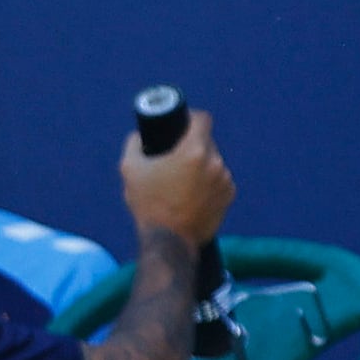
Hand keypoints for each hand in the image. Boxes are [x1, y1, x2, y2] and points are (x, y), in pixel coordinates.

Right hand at [121, 110, 233, 250]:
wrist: (169, 240)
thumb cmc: (148, 205)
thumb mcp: (130, 170)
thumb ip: (134, 145)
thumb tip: (139, 135)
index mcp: (193, 151)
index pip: (203, 119)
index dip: (192, 118)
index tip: (183, 125)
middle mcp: (215, 161)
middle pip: (207, 142)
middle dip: (193, 147)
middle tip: (175, 160)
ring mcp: (225, 179)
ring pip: (213, 162)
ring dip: (201, 167)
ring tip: (182, 184)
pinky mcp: (229, 194)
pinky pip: (219, 180)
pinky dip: (208, 184)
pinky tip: (192, 196)